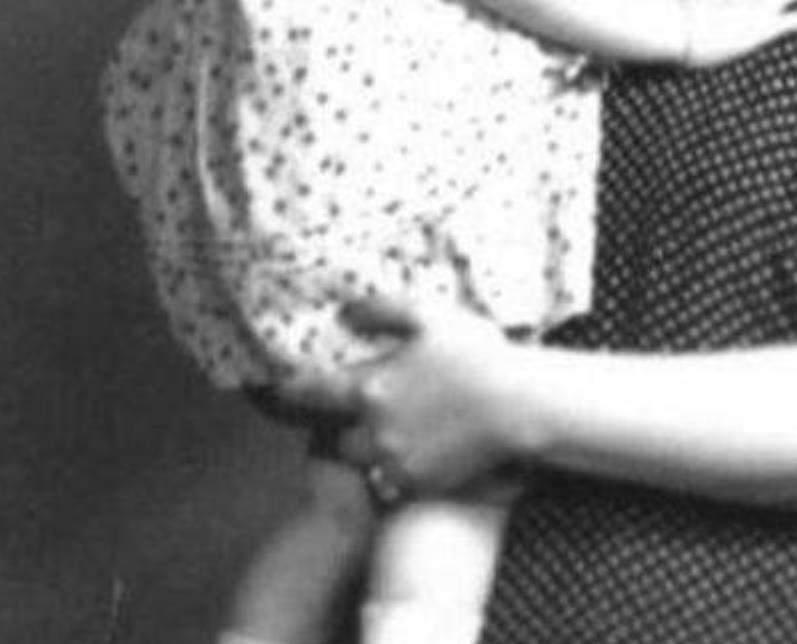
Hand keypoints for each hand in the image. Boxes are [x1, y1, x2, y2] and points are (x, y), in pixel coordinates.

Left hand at [281, 296, 524, 496]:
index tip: (278, 387)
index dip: (289, 390)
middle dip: (345, 425)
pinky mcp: (420, 485)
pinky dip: (399, 468)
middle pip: (337, 437)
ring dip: (371, 449)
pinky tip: (423, 446)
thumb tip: (343, 314)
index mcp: (371, 388)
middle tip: (367, 410)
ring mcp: (397, 463)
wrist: (518, 403)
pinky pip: (393, 482)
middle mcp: (376, 432)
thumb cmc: (477, 353)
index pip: (312, 393)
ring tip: (395, 430)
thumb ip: (379, 310)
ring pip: (364, 463)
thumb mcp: (428, 316)